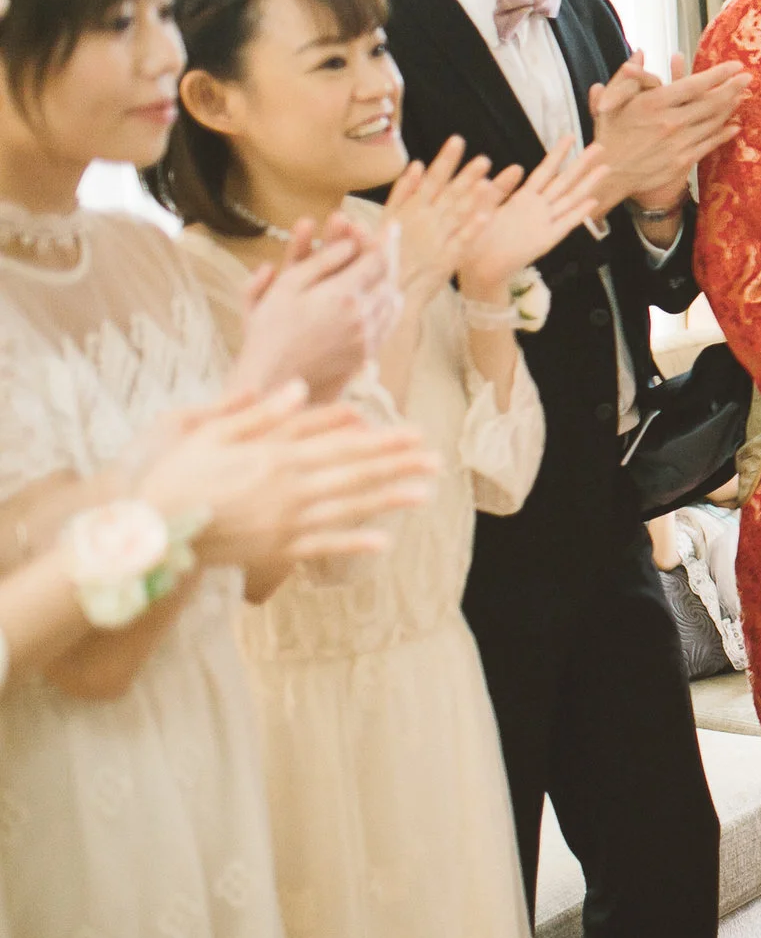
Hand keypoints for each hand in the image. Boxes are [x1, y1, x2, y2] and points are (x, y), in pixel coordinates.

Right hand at [135, 385, 434, 569]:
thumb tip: (297, 388)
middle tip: (436, 461)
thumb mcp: (211, 432)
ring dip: (389, 500)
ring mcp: (285, 521)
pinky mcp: (274, 549)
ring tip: (424, 493)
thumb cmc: (175, 475)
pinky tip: (383, 542)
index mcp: (277, 456)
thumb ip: (259, 413)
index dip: (382, 440)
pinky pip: (321, 545)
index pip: (342, 444)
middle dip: (398, 466)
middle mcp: (289, 488)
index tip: (415, 433)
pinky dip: (353, 543)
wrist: (148, 530)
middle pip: (355, 474)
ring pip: (348, 508)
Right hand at [233, 221, 400, 401]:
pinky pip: (388, 323)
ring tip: (387, 266)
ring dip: (391, 280)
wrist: (272, 382)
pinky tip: (383, 297)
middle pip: (390, 278)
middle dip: (390, 256)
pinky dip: (389, 305)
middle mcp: (362, 317)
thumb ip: (320, 262)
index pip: (377, 260)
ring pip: (393, 301)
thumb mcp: (286, 288)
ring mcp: (368, 337)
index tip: (390, 225)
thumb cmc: (270, 331)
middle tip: (391, 239)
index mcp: (342, 296)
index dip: (385, 240)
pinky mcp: (366, 354)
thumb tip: (350, 244)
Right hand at [380, 136, 500, 302]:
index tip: (458, 141)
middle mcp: (426, 222)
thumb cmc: (381, 253)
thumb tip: (417, 164)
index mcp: (410, 209)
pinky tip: (486, 216)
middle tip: (485, 159)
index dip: (446, 160)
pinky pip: (462, 243)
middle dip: (467, 175)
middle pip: (450, 194)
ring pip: (459, 214)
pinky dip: (473, 229)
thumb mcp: (387, 218)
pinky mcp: (446, 260)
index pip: (431, 180)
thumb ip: (402, 191)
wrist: (385, 290)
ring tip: (490, 181)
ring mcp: (437, 240)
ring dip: (474, 197)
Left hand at [459, 140, 611, 299]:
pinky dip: (578, 214)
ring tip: (604, 168)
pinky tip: (592, 202)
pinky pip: (565, 224)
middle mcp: (538, 208)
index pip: (544, 171)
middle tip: (599, 147)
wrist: (478, 267)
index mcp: (523, 198)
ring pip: (570, 199)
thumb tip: (501, 171)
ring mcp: (544, 223)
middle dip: (581, 164)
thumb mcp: (481, 207)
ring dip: (588, 184)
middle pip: (564, 181)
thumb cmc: (477, 237)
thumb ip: (493, 191)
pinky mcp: (546, 240)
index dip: (558, 154)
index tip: (570, 137)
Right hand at [589, 52, 749, 210]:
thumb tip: (640, 52)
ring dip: (731, 108)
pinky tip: (735, 126)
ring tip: (743, 96)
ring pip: (713, 122)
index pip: (693, 84)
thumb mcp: (610, 101)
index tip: (734, 66)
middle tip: (748, 78)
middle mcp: (670, 122)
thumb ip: (627, 76)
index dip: (718, 74)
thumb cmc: (609, 135)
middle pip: (710, 102)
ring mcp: (679, 143)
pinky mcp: (683, 160)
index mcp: (653, 104)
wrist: (610, 174)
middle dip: (732, 88)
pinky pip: (710, 144)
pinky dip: (724, 134)